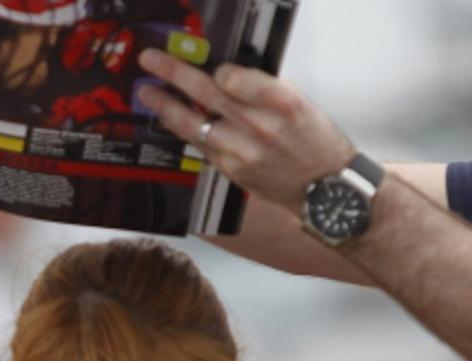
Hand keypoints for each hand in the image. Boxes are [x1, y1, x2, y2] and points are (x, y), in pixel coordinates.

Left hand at [135, 49, 354, 213]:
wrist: (324, 189)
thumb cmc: (314, 141)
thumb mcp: (300, 103)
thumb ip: (263, 87)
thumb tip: (228, 71)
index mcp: (283, 103)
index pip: (237, 79)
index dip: (216, 69)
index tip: (209, 63)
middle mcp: (261, 128)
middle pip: (208, 95)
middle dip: (174, 73)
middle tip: (151, 60)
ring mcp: (243, 152)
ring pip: (195, 124)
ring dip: (166, 106)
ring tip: (147, 92)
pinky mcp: (232, 170)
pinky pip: (200, 146)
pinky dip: (184, 130)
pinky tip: (170, 118)